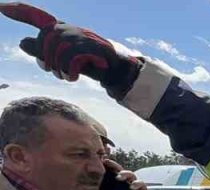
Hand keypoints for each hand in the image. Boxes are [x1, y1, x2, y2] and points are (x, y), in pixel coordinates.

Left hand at [0, 3, 136, 87]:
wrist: (114, 68)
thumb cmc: (86, 62)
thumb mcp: (61, 57)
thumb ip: (42, 51)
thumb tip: (22, 42)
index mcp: (60, 28)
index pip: (36, 15)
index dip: (19, 11)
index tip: (1, 7)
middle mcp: (68, 28)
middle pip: (44, 40)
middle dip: (45, 60)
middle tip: (53, 72)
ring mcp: (79, 36)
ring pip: (56, 52)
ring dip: (59, 70)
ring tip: (67, 76)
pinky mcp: (88, 47)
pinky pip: (68, 60)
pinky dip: (69, 72)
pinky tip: (74, 77)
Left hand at [99, 159, 154, 189]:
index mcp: (116, 182)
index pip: (110, 171)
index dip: (106, 166)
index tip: (99, 163)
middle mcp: (124, 180)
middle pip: (119, 169)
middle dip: (113, 165)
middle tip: (107, 162)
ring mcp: (133, 183)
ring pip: (130, 174)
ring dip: (124, 174)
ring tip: (119, 177)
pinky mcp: (142, 188)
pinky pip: (140, 183)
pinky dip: (136, 183)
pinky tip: (132, 187)